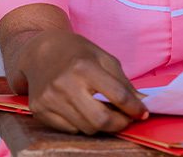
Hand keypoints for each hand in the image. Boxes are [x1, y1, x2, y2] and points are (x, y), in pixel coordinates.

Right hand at [15, 28, 146, 134]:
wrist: (41, 52)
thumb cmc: (77, 53)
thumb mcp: (104, 58)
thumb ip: (123, 82)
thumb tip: (141, 104)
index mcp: (84, 67)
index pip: (117, 95)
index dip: (134, 108)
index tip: (142, 113)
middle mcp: (65, 84)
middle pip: (101, 120)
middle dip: (119, 124)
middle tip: (126, 119)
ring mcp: (50, 99)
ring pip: (86, 128)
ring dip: (101, 125)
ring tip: (104, 112)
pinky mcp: (40, 111)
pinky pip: (70, 130)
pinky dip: (83, 125)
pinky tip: (84, 111)